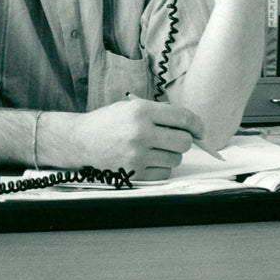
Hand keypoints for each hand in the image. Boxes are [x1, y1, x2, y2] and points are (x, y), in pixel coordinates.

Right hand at [72, 97, 204, 179]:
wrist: (80, 141)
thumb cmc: (108, 122)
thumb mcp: (132, 107)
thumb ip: (160, 113)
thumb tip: (191, 125)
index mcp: (142, 111)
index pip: (183, 117)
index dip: (197, 124)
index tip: (199, 130)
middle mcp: (141, 133)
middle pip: (184, 141)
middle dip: (184, 140)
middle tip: (174, 138)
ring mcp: (137, 155)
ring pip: (176, 159)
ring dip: (171, 154)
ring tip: (156, 148)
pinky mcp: (134, 173)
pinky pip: (164, 173)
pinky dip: (162, 167)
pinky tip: (149, 159)